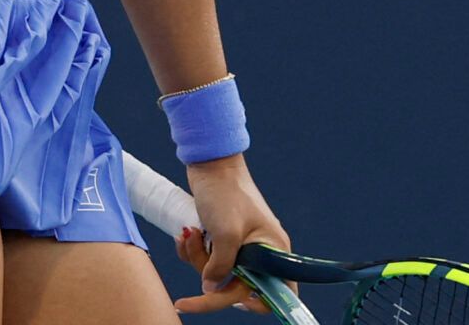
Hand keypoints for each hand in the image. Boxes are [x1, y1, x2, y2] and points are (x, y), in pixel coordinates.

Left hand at [170, 156, 295, 314]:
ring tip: (190, 234)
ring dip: (198, 259)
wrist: (210, 164)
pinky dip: (195, 251)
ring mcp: (242, 245)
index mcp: (273, 250)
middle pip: (237, 284)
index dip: (262, 302)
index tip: (238, 303)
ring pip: (219, 273)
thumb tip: (211, 288)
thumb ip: (220, 268)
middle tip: (195, 256)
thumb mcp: (225, 234)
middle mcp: (262, 251)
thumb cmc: (226, 193)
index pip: (281, 290)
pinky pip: (209, 259)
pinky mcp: (225, 239)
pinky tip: (187, 234)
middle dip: (210, 274)